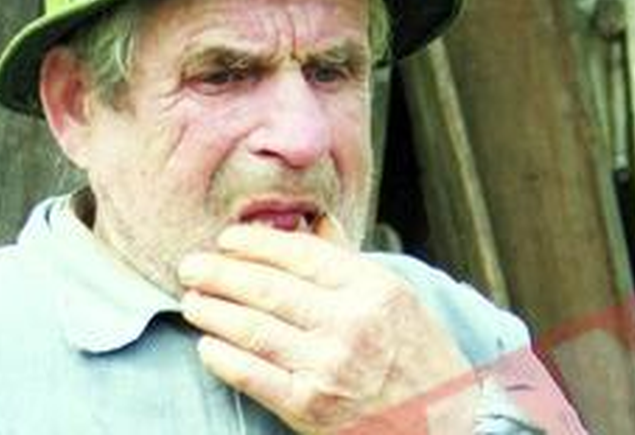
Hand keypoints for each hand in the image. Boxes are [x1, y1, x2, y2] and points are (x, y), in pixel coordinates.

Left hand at [178, 218, 479, 433]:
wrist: (443, 426)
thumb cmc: (416, 356)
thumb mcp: (394, 297)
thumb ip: (346, 260)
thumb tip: (307, 220)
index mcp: (371, 288)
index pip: (297, 253)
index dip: (253, 244)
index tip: (226, 240)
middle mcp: (350, 323)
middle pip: (266, 288)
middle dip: (218, 273)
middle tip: (191, 267)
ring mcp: (329, 366)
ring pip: (252, 328)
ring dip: (212, 311)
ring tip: (192, 301)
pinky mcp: (310, 407)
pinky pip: (252, 375)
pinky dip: (222, 358)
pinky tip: (207, 345)